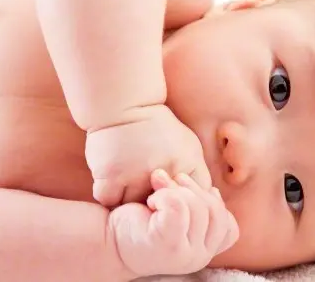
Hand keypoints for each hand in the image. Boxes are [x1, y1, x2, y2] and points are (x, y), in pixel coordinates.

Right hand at [86, 105, 211, 207]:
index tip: (171, 197)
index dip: (181, 205)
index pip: (191, 206)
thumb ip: (198, 177)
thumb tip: (205, 205)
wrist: (126, 103)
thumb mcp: (189, 147)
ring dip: (130, 203)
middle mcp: (164, 173)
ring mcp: (135, 176)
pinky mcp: (110, 176)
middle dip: (156, 206)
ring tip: (128, 187)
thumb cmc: (159, 128)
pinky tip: (112, 183)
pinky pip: (109, 201)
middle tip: (147, 193)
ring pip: (133, 209)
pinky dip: (109, 196)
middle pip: (160, 211)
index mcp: (187, 166)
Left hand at [108, 170, 238, 276]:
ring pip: (198, 207)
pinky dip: (165, 195)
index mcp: (204, 252)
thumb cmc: (142, 223)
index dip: (214, 204)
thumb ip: (198, 208)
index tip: (187, 191)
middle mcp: (199, 258)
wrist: (107, 240)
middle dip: (192, 189)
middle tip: (167, 180)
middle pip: (216, 212)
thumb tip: (213, 190)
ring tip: (155, 189)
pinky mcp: (169, 244)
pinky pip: (179, 207)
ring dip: (174, 189)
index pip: (230, 228)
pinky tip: (150, 200)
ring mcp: (186, 255)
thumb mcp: (178, 216)